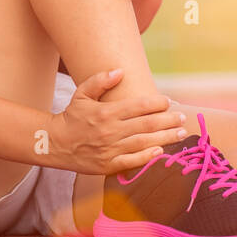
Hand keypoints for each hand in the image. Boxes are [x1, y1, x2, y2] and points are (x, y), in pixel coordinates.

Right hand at [49, 68, 186, 174]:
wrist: (54, 143)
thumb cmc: (72, 116)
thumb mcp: (82, 94)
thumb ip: (100, 81)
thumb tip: (120, 71)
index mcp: (106, 112)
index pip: (138, 105)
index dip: (156, 102)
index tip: (168, 101)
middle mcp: (110, 131)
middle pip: (146, 124)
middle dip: (168, 120)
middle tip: (182, 117)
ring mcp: (110, 149)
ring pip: (143, 142)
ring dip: (165, 137)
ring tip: (180, 133)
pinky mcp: (108, 165)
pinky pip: (132, 162)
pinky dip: (147, 157)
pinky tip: (161, 152)